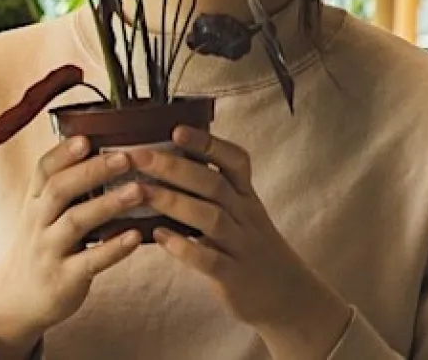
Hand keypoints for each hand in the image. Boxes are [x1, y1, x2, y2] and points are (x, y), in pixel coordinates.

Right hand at [0, 136, 144, 358]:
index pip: (43, 170)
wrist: (16, 298)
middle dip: (91, 171)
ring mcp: (48, 251)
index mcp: (34, 203)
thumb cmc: (41, 248)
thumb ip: (64, 190)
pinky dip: (113, 248)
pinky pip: (90, 261)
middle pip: (59, 190)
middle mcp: (37, 223)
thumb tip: (102, 154)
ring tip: (138, 190)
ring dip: (107, 204)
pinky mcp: (63, 279)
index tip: (87, 138)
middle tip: (125, 158)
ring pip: (75, 222)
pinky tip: (136, 236)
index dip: (63, 153)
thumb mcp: (41, 215)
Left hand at [134, 126, 353, 358]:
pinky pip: (210, 260)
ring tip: (140, 191)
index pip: (235, 161)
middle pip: (214, 185)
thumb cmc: (248, 247)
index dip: (208, 143)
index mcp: (245, 196)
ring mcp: (242, 247)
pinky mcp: (236, 277)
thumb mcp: (239, 213)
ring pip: (211, 219)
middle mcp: (246, 216)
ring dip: (173, 202)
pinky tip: (158, 236)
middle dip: (175, 167)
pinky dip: (184, 247)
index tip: (176, 129)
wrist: (288, 297)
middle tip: (138, 156)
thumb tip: (161, 160)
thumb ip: (208, 190)